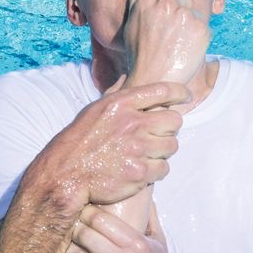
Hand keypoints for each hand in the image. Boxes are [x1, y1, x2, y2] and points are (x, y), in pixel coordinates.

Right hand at [37, 81, 188, 207]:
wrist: (65, 174)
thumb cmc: (80, 141)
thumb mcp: (94, 110)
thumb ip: (115, 95)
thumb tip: (126, 77)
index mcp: (120, 104)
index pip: (162, 90)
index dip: (180, 92)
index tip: (187, 96)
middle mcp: (131, 123)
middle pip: (175, 120)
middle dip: (168, 129)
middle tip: (157, 136)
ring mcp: (137, 148)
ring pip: (172, 146)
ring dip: (162, 151)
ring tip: (145, 154)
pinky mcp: (140, 172)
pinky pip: (164, 168)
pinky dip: (156, 171)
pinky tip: (142, 170)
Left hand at [56, 204, 183, 252]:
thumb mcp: (160, 243)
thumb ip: (150, 217)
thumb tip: (143, 190)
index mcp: (139, 245)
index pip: (101, 220)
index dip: (85, 213)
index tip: (78, 213)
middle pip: (86, 237)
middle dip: (72, 230)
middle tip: (66, 229)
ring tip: (62, 249)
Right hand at [122, 0, 211, 85]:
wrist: (154, 79)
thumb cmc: (140, 51)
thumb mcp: (133, 20)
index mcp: (148, 0)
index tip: (165, 8)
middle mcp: (167, 4)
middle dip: (179, 12)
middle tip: (168, 35)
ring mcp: (186, 16)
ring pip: (194, 13)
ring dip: (189, 26)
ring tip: (176, 44)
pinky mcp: (201, 29)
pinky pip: (204, 26)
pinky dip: (198, 37)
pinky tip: (186, 49)